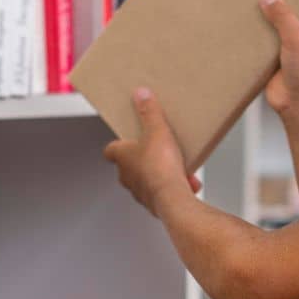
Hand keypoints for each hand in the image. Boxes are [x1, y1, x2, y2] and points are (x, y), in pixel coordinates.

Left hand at [104, 88, 201, 216]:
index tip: (127, 137)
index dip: (119, 143)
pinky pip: (163, 191)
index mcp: (123, 158)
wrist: (172, 198)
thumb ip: (149, 112)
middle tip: (158, 148)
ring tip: (178, 166)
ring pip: (149, 178)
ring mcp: (140, 192)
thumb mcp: (157, 130)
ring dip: (161, 172)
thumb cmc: (160, 168)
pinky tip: (187, 182)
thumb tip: (141, 95)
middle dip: (145, 157)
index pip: (111, 149)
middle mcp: (127, 177)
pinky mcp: (155, 203)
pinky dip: (173, 185)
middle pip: (131, 164)